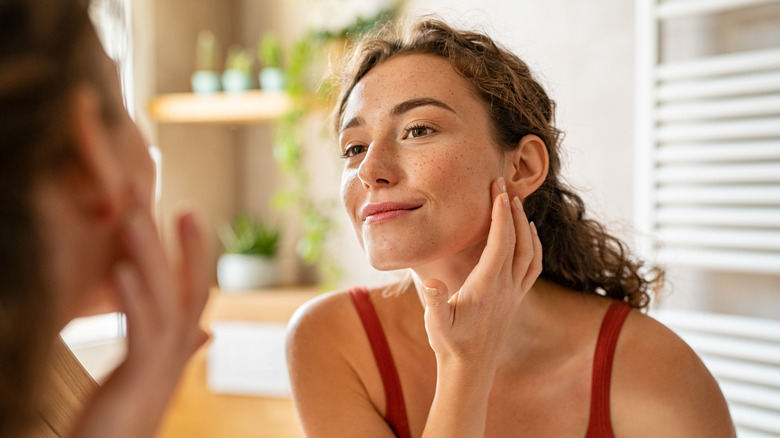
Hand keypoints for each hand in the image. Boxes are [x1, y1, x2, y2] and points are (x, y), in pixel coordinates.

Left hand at [71, 189, 210, 437]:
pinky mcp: (140, 377)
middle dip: (172, 238)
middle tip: (155, 193)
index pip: (193, 286)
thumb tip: (205, 329)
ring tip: (133, 216)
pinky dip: (134, 297)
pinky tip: (122, 269)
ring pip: (163, 299)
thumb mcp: (153, 373)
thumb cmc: (126, 417)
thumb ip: (180, 346)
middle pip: (183, 283)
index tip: (187, 209)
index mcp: (176, 343)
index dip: (193, 248)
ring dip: (149, 255)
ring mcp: (163, 362)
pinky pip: (142, 330)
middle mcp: (177, 349)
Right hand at [421, 177, 541, 367]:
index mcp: (488, 286)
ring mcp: (514, 293)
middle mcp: (506, 287)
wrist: (470, 369)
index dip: (500, 214)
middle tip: (503, 185)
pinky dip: (534, 245)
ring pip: (530, 252)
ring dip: (525, 225)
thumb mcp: (436, 324)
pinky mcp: (516, 299)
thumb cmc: (450, 344)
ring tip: (515, 203)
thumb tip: (432, 283)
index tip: (496, 190)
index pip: (500, 242)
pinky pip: (533, 266)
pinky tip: (528, 235)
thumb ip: (435, 302)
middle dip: (512, 210)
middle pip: (518, 240)